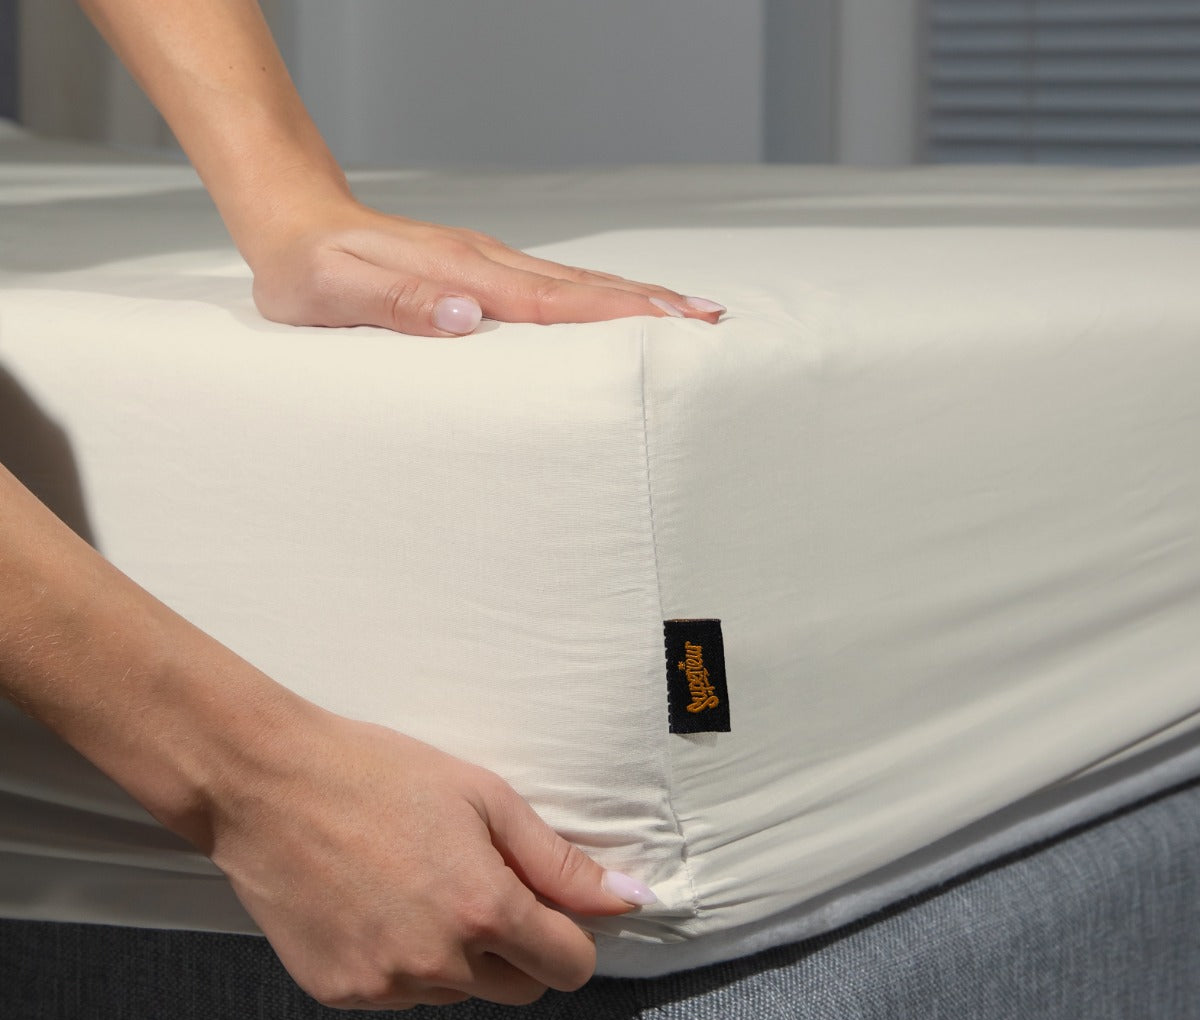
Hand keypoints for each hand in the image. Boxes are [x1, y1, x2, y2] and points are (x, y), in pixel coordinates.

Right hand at [207, 706, 652, 1009]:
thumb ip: (559, 861)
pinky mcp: (340, 994)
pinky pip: (400, 995)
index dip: (569, 936)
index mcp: (484, 910)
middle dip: (516, 948)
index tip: (548, 906)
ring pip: (458, 994)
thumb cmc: (379, 774)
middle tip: (476, 882)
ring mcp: (385, 985)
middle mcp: (439, 964)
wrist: (265, 784)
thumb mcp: (483, 798)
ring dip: (457, 956)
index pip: (569, 967)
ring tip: (414, 884)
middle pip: (519, 990)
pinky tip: (374, 905)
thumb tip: (630, 899)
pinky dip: (402, 962)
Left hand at [247, 196, 725, 336]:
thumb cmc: (308, 268)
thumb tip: (468, 316)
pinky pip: (554, 287)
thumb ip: (398, 305)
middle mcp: (484, 264)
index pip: (552, 300)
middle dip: (649, 304)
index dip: (615, 312)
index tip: (672, 322)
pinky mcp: (483, 272)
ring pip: (575, 282)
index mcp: (458, 274)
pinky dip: (597, 297)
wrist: (294, 221)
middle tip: (711, 321)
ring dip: (634, 298)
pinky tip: (619, 308)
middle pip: (583, 285)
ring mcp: (488, 264)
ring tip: (689, 314)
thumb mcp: (334, 292)